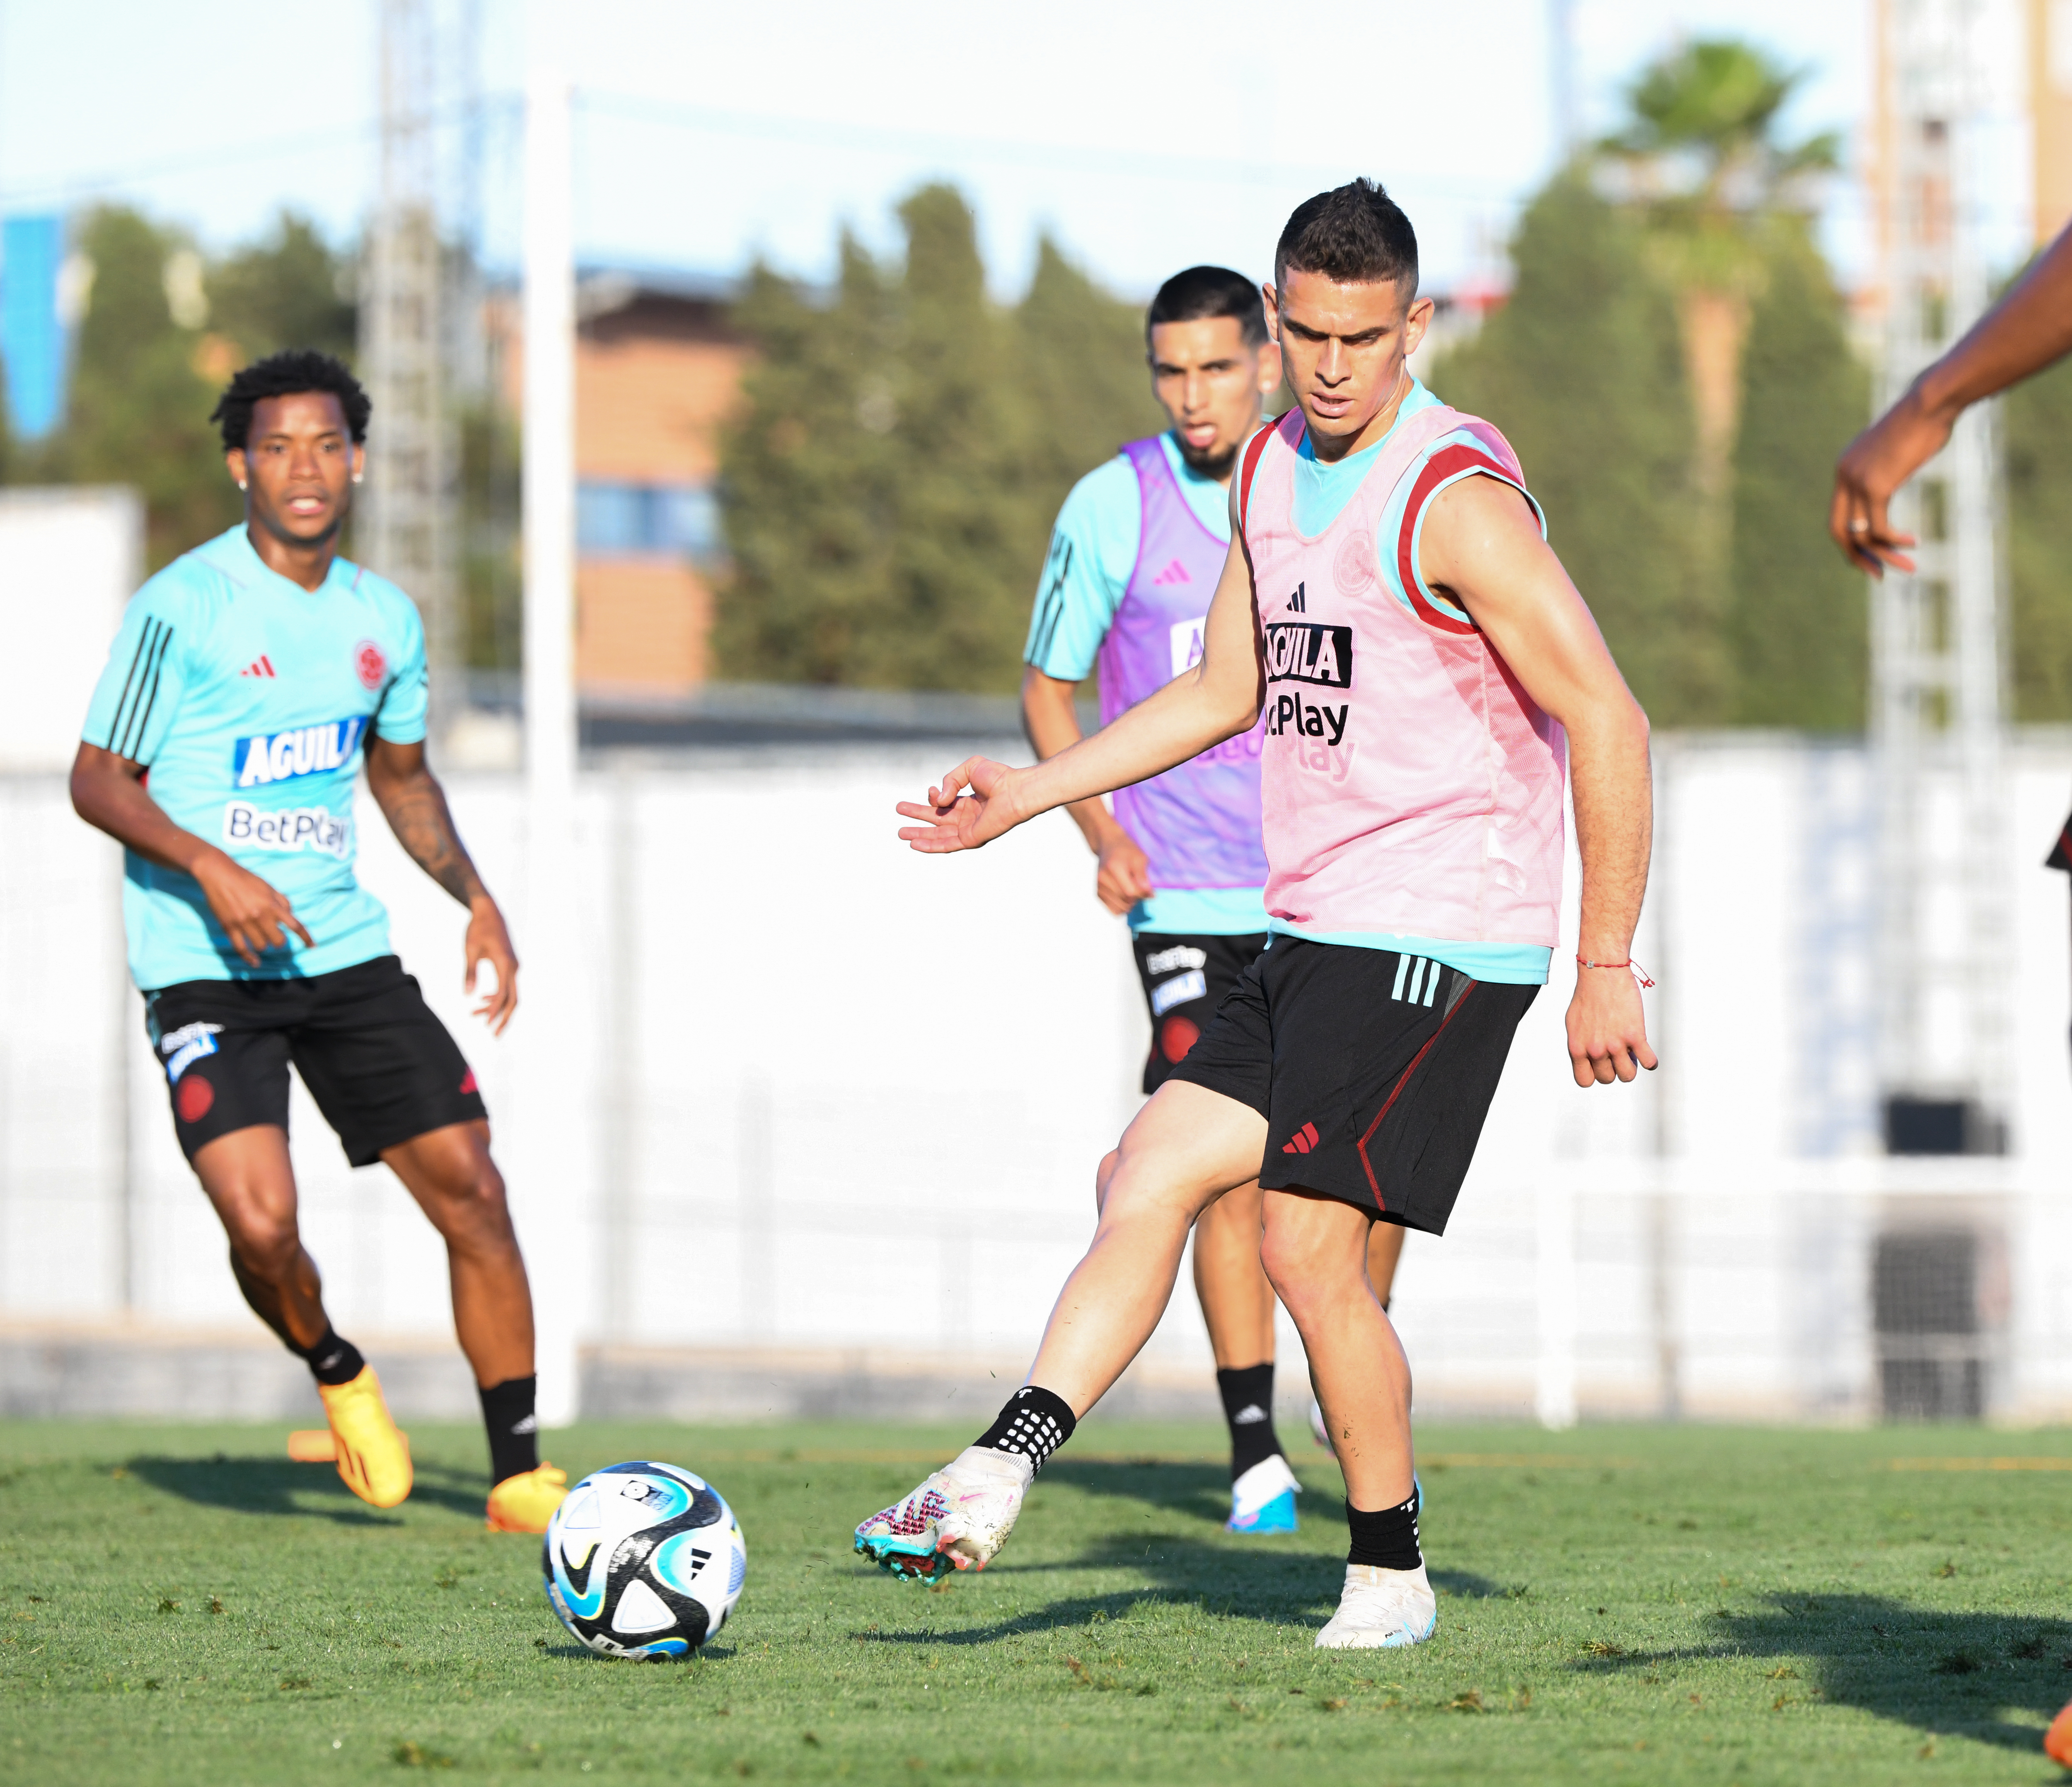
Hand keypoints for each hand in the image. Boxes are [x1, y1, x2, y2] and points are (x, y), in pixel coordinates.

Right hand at [192, 850, 313, 967]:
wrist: (219, 874)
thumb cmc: (246, 879)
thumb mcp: (269, 887)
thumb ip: (282, 901)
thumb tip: (291, 915)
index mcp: (272, 905)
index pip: (295, 925)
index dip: (306, 938)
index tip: (312, 947)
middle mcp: (260, 916)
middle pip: (278, 941)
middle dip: (279, 940)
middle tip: (275, 935)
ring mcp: (244, 923)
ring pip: (261, 946)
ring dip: (264, 944)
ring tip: (260, 937)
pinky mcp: (229, 927)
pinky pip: (241, 949)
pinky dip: (249, 958)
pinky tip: (255, 962)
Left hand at [464, 896, 519, 1034]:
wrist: (488, 911)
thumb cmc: (478, 928)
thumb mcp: (470, 950)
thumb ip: (469, 973)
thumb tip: (468, 996)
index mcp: (505, 965)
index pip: (502, 995)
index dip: (494, 1012)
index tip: (485, 1025)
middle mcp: (514, 967)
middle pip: (513, 999)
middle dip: (504, 1018)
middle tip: (493, 1035)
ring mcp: (513, 966)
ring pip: (510, 994)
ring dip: (496, 1007)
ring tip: (476, 1015)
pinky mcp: (510, 964)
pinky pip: (507, 985)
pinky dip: (497, 996)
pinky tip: (482, 1000)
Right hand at [895, 757, 1024, 853]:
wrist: (1014, 791)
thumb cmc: (999, 777)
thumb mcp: (969, 768)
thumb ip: (950, 780)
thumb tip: (938, 801)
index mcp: (970, 802)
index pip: (944, 803)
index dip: (933, 797)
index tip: (931, 791)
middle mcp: (968, 817)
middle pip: (937, 820)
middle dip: (917, 816)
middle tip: (899, 811)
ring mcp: (969, 830)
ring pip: (938, 836)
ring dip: (919, 834)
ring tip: (900, 833)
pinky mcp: (970, 839)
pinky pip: (946, 845)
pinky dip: (929, 846)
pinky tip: (914, 844)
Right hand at [1093, 828, 1152, 914]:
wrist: (1108, 844)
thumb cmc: (1127, 850)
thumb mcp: (1140, 858)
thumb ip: (1143, 877)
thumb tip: (1149, 895)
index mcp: (1114, 868)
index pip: (1131, 892)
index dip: (1143, 894)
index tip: (1149, 890)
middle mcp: (1103, 878)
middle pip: (1125, 901)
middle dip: (1137, 899)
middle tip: (1141, 889)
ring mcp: (1098, 887)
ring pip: (1119, 908)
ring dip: (1129, 904)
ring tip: (1132, 892)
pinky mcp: (1097, 893)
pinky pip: (1112, 909)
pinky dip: (1121, 906)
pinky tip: (1125, 896)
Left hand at [1565, 963, 1657, 1086]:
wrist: (1602, 973)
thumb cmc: (1588, 995)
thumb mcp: (1574, 1024)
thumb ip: (1581, 1043)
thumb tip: (1589, 1058)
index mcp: (1577, 1047)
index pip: (1584, 1080)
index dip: (1594, 1075)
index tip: (1600, 1067)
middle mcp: (1595, 1049)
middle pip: (1608, 1079)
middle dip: (1613, 1069)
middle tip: (1617, 1056)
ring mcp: (1616, 1044)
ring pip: (1628, 1075)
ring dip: (1631, 1067)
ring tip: (1631, 1055)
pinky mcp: (1635, 1035)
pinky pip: (1648, 1062)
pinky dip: (1650, 1061)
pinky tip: (1647, 1054)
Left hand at [1829, 385, 1949, 576]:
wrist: (1932, 402)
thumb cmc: (1922, 424)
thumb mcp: (1894, 451)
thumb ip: (1883, 472)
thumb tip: (1885, 490)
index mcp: (1844, 469)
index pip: (1838, 518)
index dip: (1851, 543)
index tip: (1872, 558)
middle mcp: (1843, 476)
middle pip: (1840, 533)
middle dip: (1859, 558)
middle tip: (1879, 575)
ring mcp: (1856, 481)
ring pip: (1862, 535)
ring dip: (1885, 554)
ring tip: (1908, 566)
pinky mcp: (1875, 486)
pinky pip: (1878, 528)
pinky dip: (1894, 541)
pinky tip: (1913, 543)